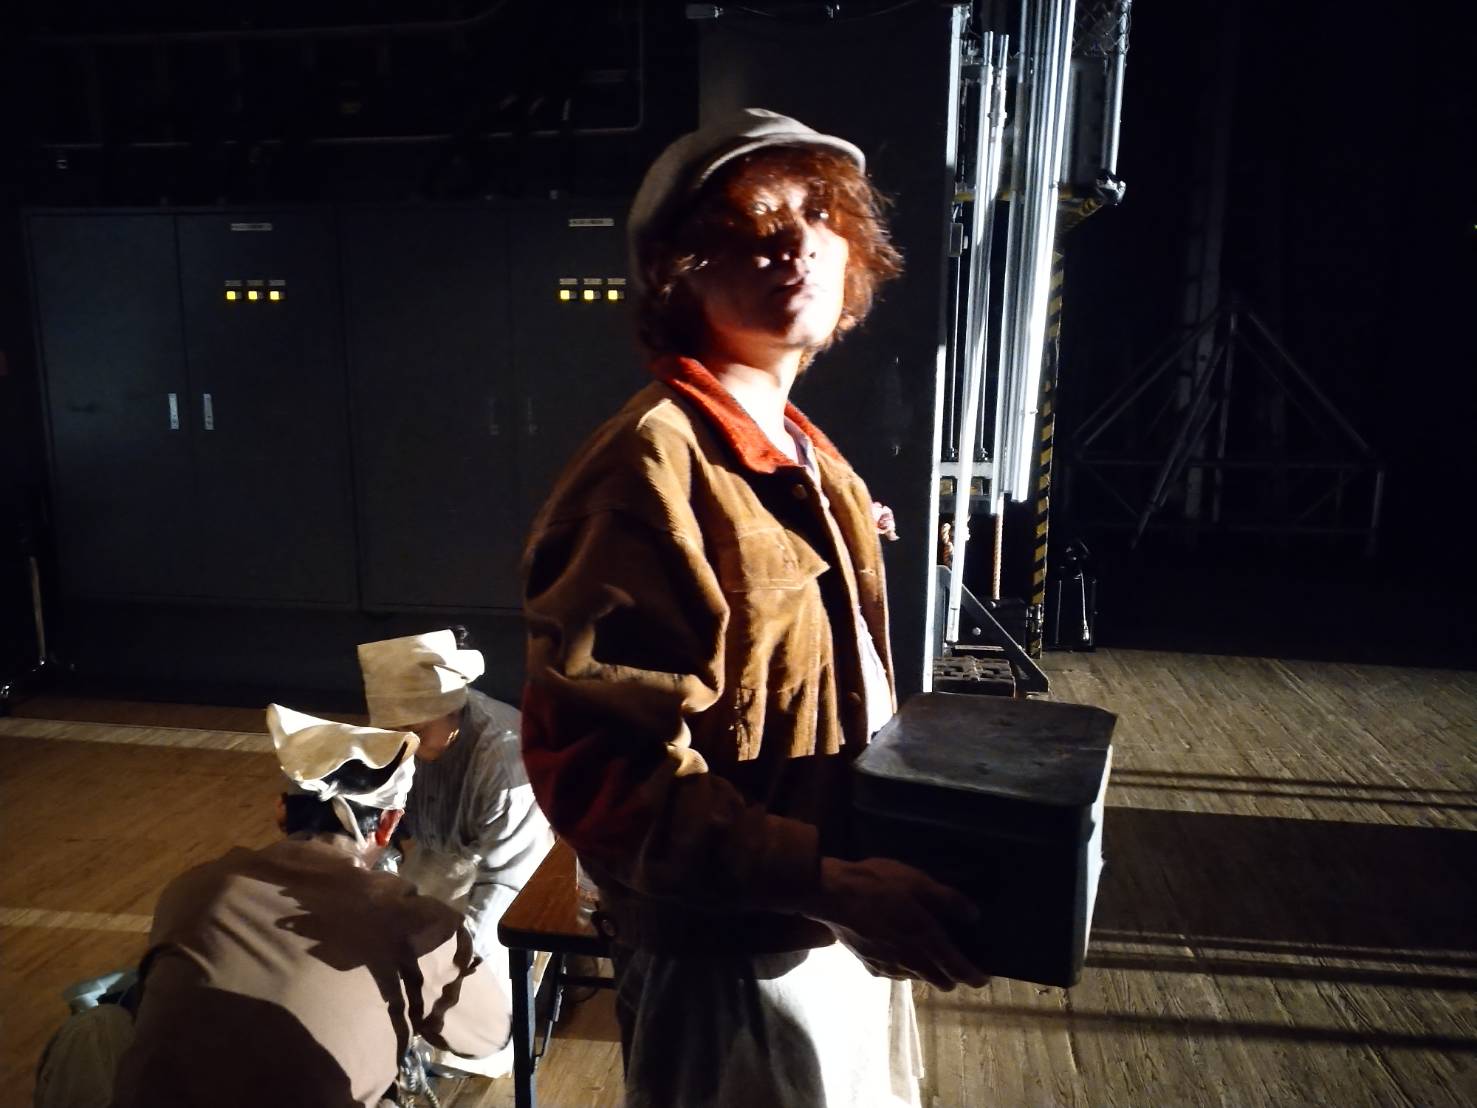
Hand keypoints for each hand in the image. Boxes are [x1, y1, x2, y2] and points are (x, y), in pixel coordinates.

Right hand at [800, 857, 988, 990]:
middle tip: (954, 963)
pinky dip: (902, 967)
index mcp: (928, 941)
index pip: (958, 970)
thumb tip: (974, 916)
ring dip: (926, 972)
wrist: (834, 895)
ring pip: (917, 979)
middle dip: (951, 977)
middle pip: (940, 982)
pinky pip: (894, 973)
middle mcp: (911, 961)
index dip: (973, 977)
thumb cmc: (880, 884)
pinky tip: (896, 952)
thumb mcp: (919, 882)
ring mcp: (889, 966)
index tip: (982, 978)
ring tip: (925, 955)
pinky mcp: (870, 966)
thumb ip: (948, 900)